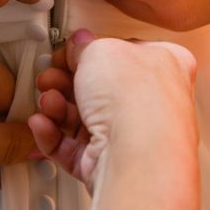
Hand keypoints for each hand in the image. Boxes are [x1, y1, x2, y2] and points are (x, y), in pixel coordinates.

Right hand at [29, 30, 196, 192]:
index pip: (124, 53)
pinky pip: (73, 148)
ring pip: (83, 118)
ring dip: (57, 107)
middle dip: (65, 82)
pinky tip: (43, 124)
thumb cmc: (138, 102)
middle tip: (51, 77)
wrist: (138, 156)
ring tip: (49, 101)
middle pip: (98, 89)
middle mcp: (151, 103)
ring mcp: (131, 137)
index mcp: (165, 65)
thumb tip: (79, 45)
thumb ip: (86, 46)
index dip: (93, 51)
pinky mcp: (108, 163)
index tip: (69, 51)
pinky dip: (53, 136)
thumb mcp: (103, 50)